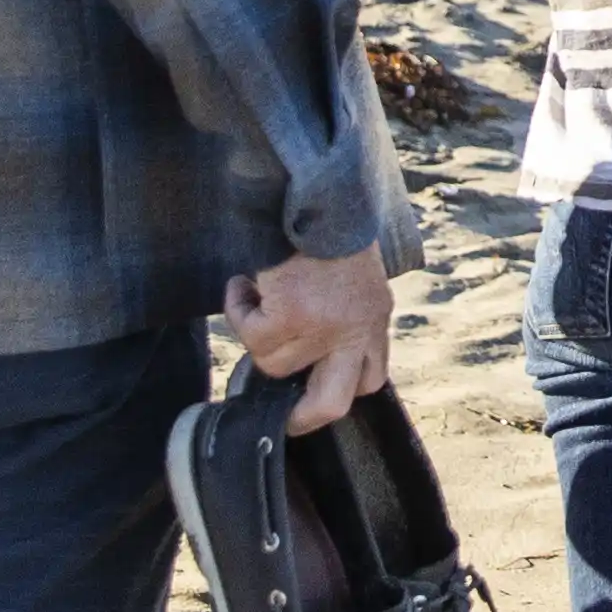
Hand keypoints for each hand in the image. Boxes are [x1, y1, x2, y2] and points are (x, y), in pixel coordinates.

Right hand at [227, 243, 393, 428]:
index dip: (340, 387)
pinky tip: (242, 284)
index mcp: (375, 320)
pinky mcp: (289, 316)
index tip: (314, 385)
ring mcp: (323, 327)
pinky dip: (237, 308)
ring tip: (256, 293)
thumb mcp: (358, 277)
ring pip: (273, 364)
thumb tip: (308, 345)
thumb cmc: (334, 225)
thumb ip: (347, 314)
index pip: (368, 379)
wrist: (321, 193)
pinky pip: (249, 334)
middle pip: (332, 404)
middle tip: (283, 417)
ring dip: (255, 332)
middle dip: (303, 418)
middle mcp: (355, 330)